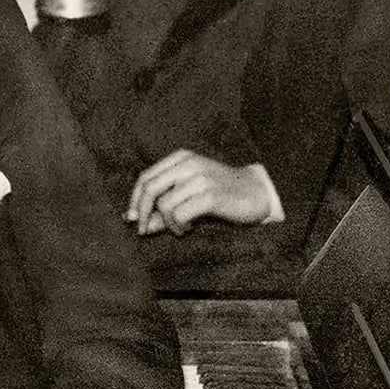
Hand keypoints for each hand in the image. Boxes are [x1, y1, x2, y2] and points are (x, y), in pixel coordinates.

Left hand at [126, 149, 274, 235]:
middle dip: (142, 212)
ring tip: (181, 228)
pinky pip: (180, 214)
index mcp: (181, 158)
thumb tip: (137, 222)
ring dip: (168, 224)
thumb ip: (164, 206)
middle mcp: (189, 164)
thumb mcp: (189, 196)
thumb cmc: (219, 194)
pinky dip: (179, 226)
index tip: (132, 219)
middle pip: (150, 188)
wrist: (256, 193)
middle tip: (144, 230)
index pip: (146, 177)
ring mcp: (200, 178)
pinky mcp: (211, 195)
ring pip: (164, 205)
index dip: (135, 199)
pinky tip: (189, 227)